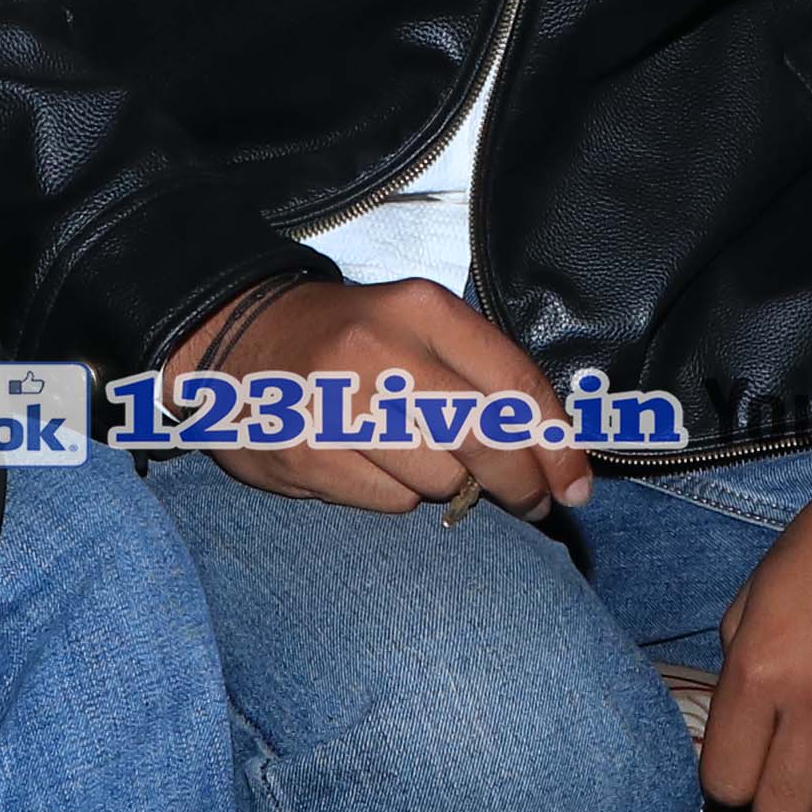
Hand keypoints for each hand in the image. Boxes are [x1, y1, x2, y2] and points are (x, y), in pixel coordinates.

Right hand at [190, 275, 588, 514]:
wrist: (236, 338)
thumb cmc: (353, 339)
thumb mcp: (420, 327)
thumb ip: (488, 376)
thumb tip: (559, 453)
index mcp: (421, 310)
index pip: (514, 384)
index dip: (556, 444)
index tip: (575, 482)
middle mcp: (380, 351)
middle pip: (485, 438)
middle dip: (521, 482)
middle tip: (533, 502)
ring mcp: (337, 405)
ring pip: (439, 480)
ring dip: (448, 488)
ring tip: (422, 461)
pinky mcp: (306, 454)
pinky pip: (390, 502)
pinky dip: (396, 495)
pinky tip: (371, 464)